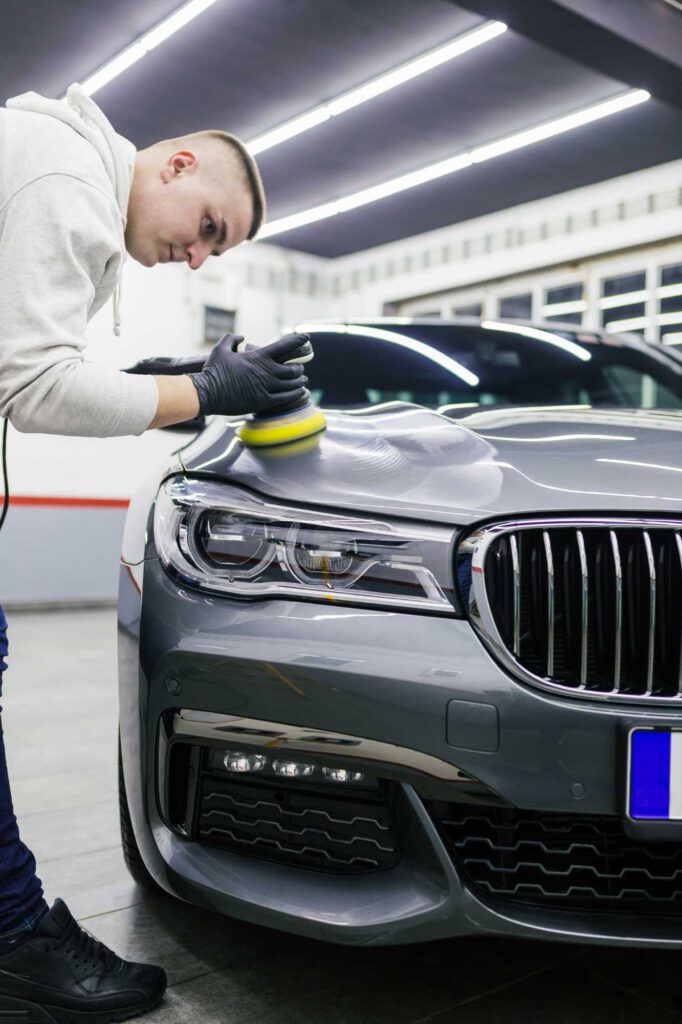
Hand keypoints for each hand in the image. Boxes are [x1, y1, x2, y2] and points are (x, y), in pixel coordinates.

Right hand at [189, 333, 307, 415]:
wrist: (208, 393)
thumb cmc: (213, 370)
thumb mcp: (221, 349)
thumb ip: (232, 338)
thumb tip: (242, 337)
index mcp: (259, 357)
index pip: (284, 346)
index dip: (298, 340)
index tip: (306, 337)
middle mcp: (266, 371)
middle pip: (293, 369)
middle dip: (299, 368)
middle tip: (299, 368)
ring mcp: (266, 388)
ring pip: (292, 384)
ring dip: (300, 381)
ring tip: (302, 380)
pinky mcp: (264, 402)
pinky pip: (286, 398)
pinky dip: (296, 394)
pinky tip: (300, 392)